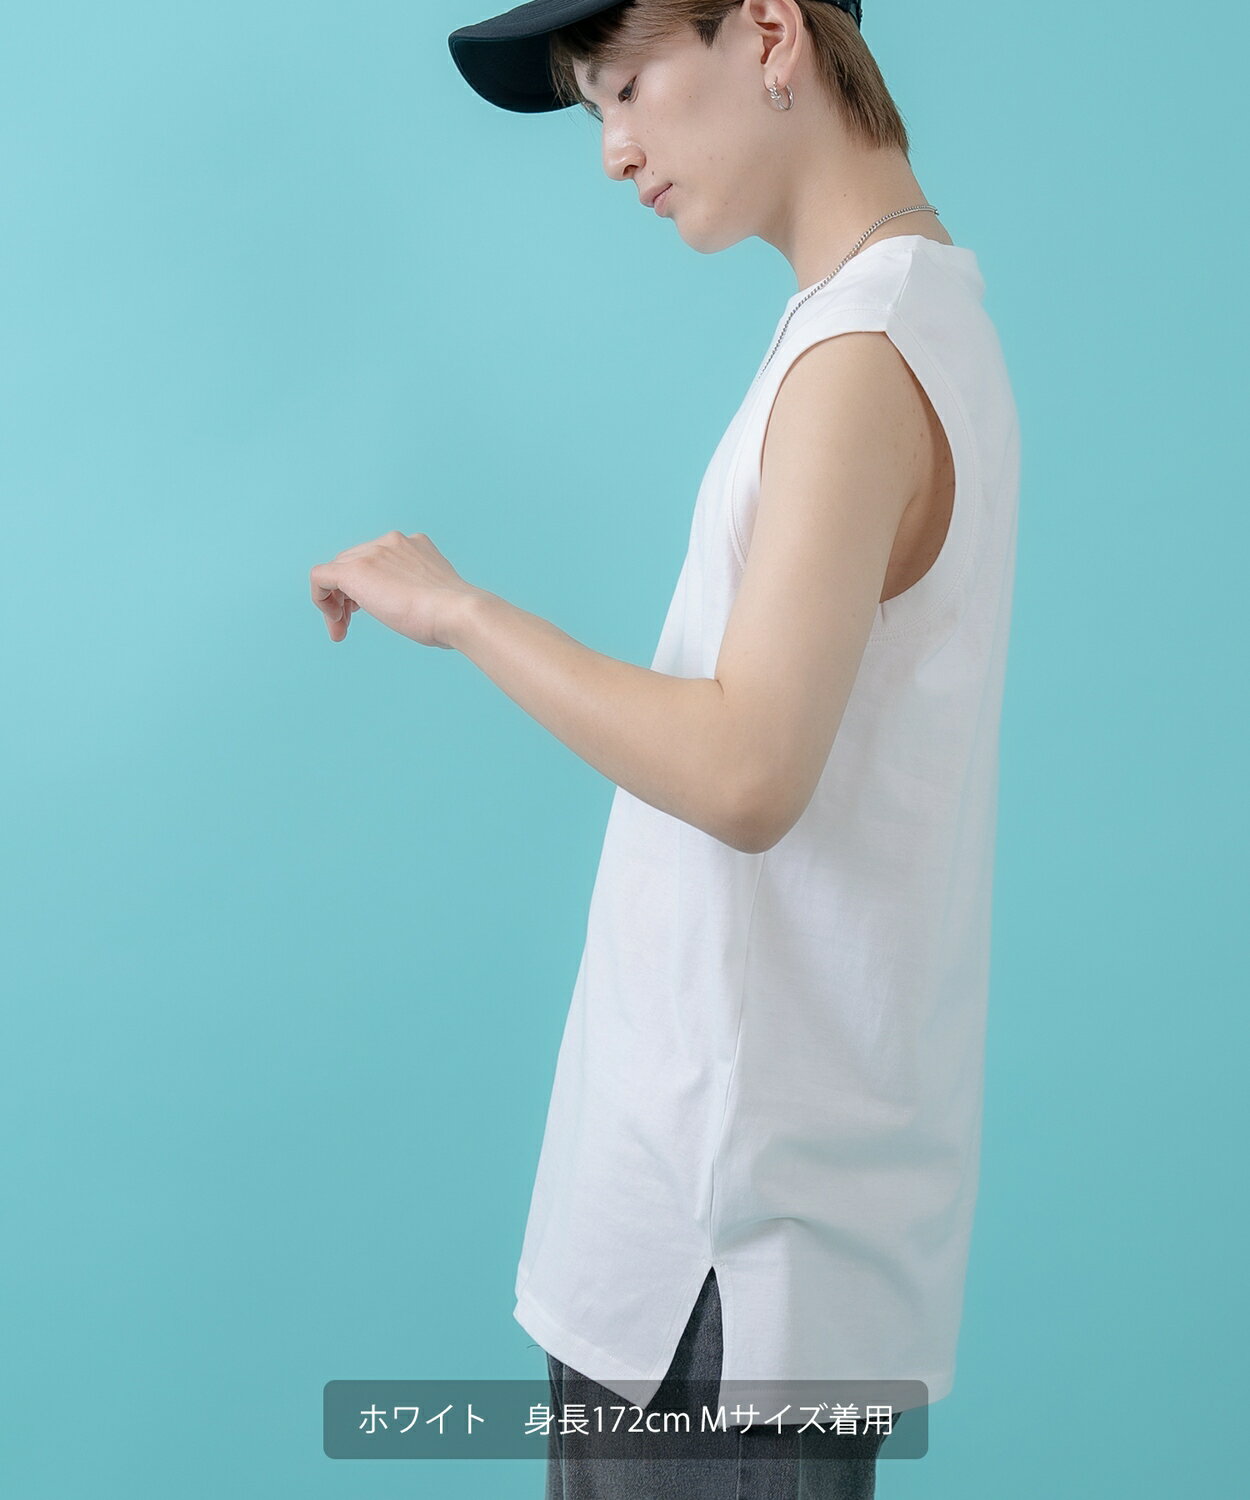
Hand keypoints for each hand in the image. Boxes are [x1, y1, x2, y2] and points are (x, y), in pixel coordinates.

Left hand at [309, 530, 478, 647]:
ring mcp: (373, 553)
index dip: (366, 588)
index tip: (366, 613)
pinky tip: (334, 621)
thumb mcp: (435, 596)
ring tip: (341, 628)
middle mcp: (391, 542)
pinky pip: (320, 577)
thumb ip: (417, 592)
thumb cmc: (453, 615)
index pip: (375, 560)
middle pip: (352, 563)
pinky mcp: (355, 570)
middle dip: (346, 596)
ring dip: (334, 602)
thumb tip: (412, 608)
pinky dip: (320, 599)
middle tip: (347, 626)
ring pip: (336, 571)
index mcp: (414, 545)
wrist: (457, 612)